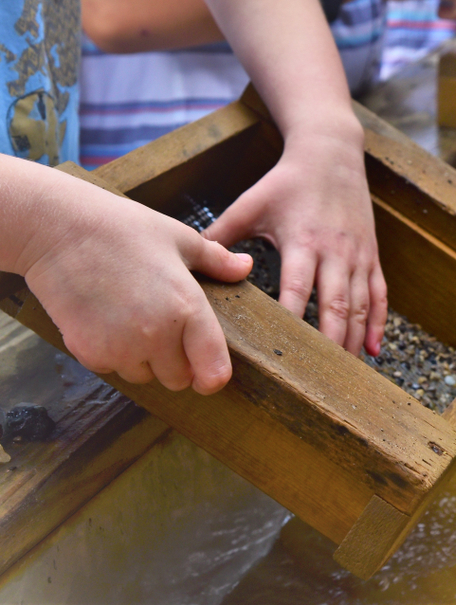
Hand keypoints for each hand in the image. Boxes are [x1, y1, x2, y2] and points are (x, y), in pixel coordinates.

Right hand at [22, 177, 252, 394]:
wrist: (57, 228)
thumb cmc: (123, 228)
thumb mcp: (179, 238)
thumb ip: (217, 261)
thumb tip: (245, 267)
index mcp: (187, 309)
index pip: (213, 372)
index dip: (213, 375)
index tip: (209, 370)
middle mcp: (156, 335)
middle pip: (178, 379)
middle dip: (177, 362)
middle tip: (164, 328)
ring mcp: (120, 347)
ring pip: (145, 376)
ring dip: (144, 359)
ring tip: (132, 317)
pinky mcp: (88, 352)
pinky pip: (111, 368)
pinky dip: (112, 354)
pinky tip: (106, 319)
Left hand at [203, 123, 387, 356]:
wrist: (331, 152)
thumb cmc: (286, 181)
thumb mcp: (251, 203)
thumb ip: (222, 234)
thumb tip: (190, 264)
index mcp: (302, 239)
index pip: (297, 289)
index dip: (292, 321)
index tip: (282, 351)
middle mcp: (335, 250)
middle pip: (334, 305)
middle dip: (329, 344)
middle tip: (319, 379)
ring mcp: (358, 255)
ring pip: (359, 306)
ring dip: (353, 341)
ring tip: (344, 375)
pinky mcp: (371, 256)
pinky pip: (379, 296)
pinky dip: (377, 325)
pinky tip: (372, 351)